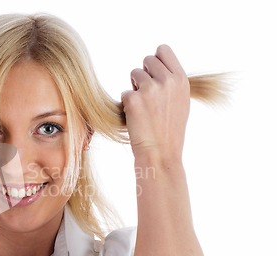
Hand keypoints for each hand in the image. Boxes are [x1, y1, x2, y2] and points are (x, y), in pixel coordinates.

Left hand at [121, 45, 189, 163]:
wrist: (161, 154)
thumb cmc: (168, 130)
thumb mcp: (180, 101)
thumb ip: (171, 81)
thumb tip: (156, 62)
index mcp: (181, 79)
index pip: (163, 50)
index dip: (156, 61)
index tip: (154, 75)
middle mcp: (168, 81)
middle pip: (147, 59)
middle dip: (144, 74)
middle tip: (148, 95)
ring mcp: (150, 89)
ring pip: (134, 73)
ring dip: (135, 87)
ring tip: (144, 107)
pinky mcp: (133, 99)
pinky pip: (125, 92)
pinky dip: (127, 104)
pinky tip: (136, 117)